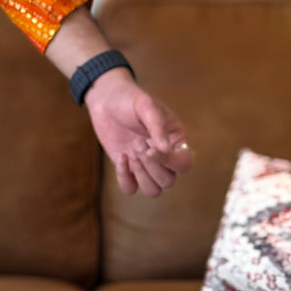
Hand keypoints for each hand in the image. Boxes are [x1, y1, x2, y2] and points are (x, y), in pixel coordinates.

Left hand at [84, 69, 192, 196]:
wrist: (106, 99)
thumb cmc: (130, 99)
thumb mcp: (145, 106)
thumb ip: (157, 127)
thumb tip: (166, 150)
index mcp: (176, 141)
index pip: (183, 164)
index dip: (168, 161)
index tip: (149, 148)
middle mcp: (164, 157)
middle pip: (168, 181)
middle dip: (151, 165)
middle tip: (137, 142)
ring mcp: (145, 165)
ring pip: (153, 190)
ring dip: (141, 174)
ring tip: (132, 151)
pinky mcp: (127, 169)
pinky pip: (130, 188)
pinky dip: (125, 178)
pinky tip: (121, 156)